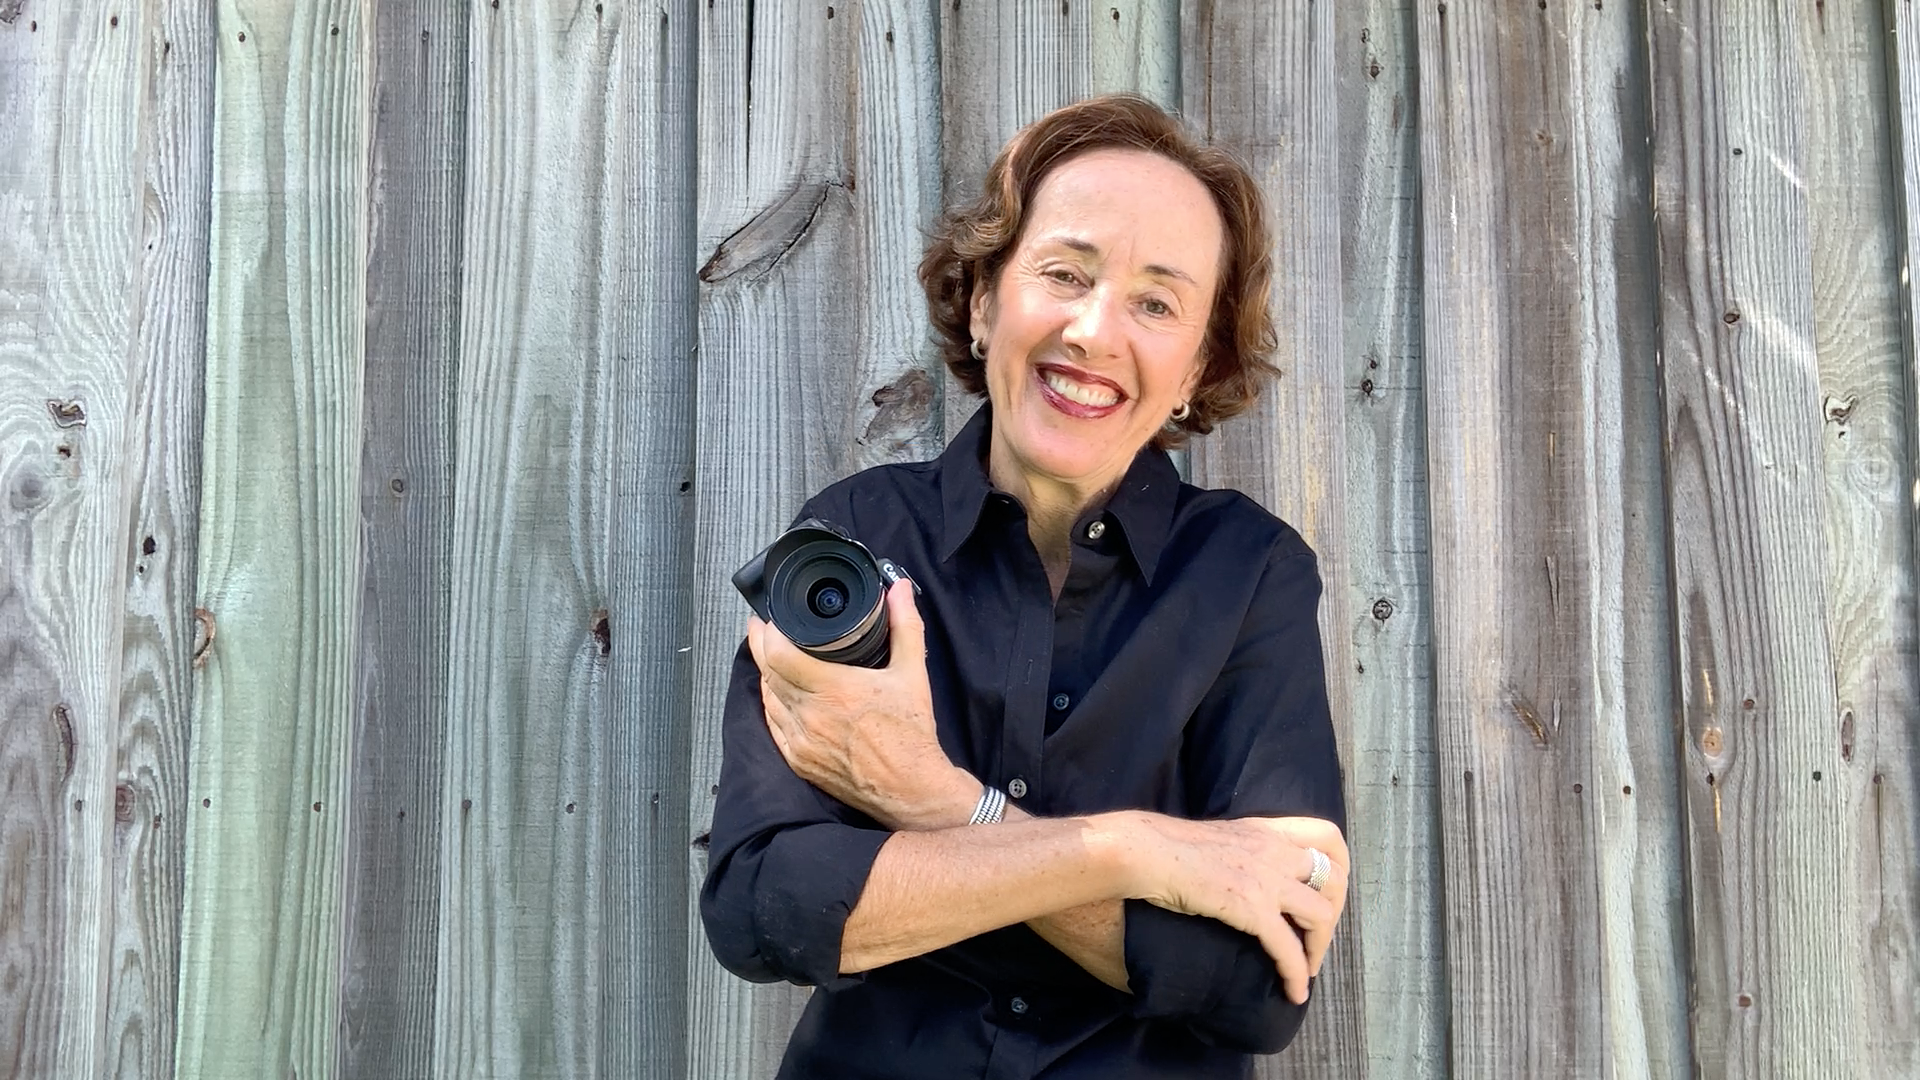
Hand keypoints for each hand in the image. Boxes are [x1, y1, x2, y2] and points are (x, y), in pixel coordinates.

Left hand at [747, 580, 977, 828]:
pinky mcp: (799, 762)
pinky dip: (771, 705)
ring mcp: (801, 741)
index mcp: (833, 688)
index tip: (771, 619)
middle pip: (767, 672)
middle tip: (761, 628)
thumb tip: (898, 589)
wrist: (911, 788)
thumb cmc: (911, 733)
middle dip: (760, 646)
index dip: (768, 633)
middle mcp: (810, 715)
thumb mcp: (912, 673)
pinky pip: (773, 726)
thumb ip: (904, 626)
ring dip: (765, 675)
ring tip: (769, 656)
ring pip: (767, 699)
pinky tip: (777, 694)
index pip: (779, 654)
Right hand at [1118, 813, 1350, 1004]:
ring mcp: (1266, 879)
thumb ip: (1245, 851)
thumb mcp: (1222, 839)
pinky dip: (1297, 974)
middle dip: (1335, 913)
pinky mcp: (1252, 908)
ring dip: (1320, 948)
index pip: (1328, 836)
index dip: (1340, 866)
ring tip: (1307, 969)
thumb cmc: (1169, 847)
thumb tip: (1249, 873)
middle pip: (1335, 879)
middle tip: (1316, 938)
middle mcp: (1275, 851)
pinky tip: (1293, 991)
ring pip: (1322, 915)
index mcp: (1267, 831)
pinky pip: (1289, 948)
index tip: (1328, 893)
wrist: (1145, 851)